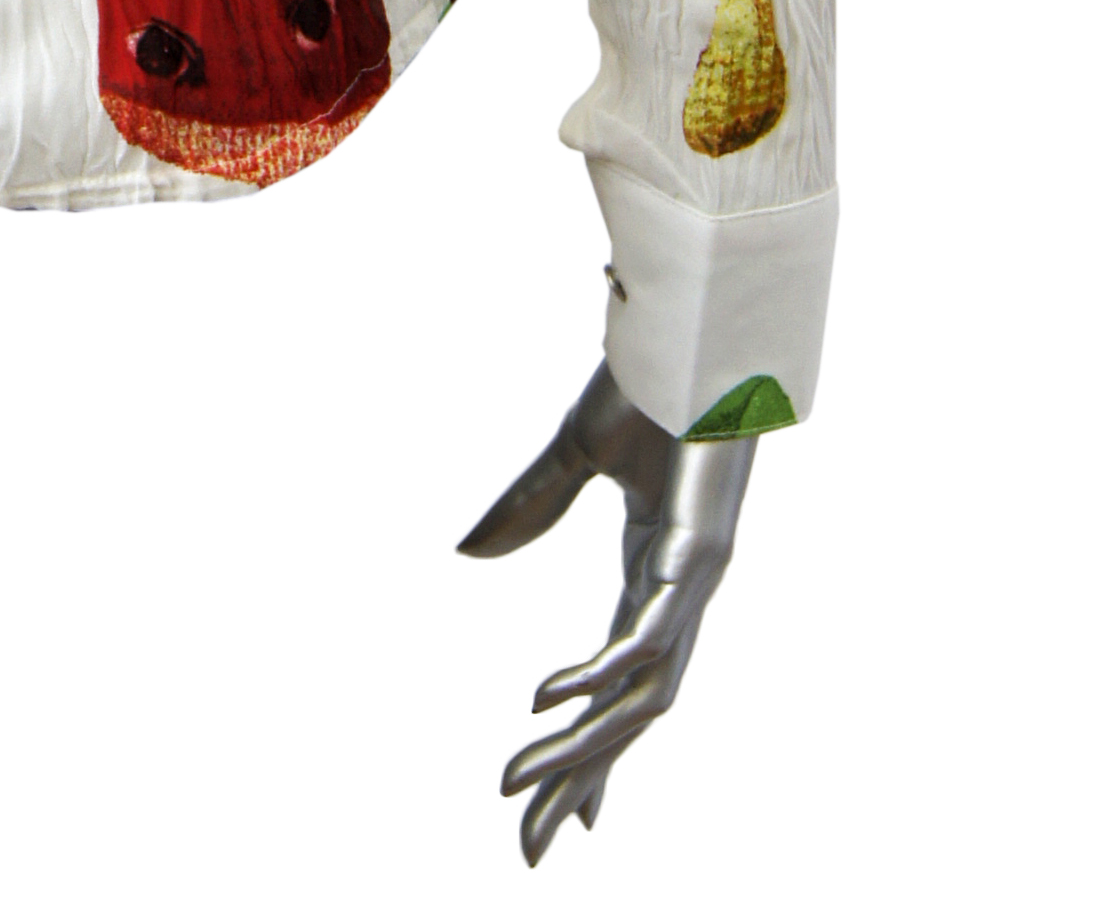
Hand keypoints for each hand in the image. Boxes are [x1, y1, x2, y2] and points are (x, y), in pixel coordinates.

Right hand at [458, 361, 754, 865]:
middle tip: (529, 848)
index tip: (567, 820)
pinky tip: (550, 698)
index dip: (592, 753)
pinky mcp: (699, 554)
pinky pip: (646, 636)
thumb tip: (467, 558)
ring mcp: (694, 580)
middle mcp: (680, 595)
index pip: (618, 686)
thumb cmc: (657, 379)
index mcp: (654, 575)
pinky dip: (600, 673)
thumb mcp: (572, 452)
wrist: (706, 325)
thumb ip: (528, 506)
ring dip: (580, 748)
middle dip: (579, 783)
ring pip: (637, 698)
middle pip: (628, 717)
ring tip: (520, 782)